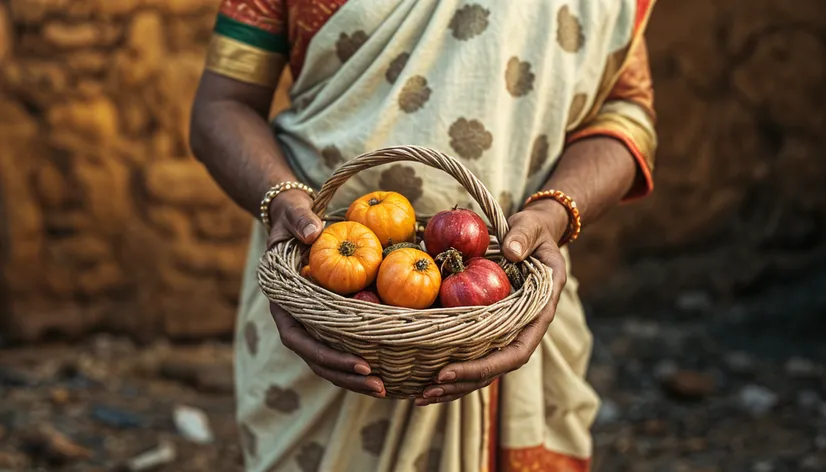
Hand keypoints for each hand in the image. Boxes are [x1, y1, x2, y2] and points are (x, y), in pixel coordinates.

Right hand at [267, 190, 385, 396]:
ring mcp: (312, 323)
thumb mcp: (295, 214)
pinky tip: (387, 370)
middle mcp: (296, 319)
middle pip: (316, 359)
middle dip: (346, 376)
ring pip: (329, 360)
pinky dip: (360, 360)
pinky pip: (342, 346)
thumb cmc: (294, 217)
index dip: (327, 356)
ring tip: (385, 389)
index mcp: (284, 302)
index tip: (360, 363)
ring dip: (354, 378)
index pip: (299, 339)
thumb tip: (314, 232)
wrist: (294, 221)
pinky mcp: (328, 321)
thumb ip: (301, 220)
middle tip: (379, 386)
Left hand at [415, 201, 567, 405]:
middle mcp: (524, 330)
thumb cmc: (534, 233)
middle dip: (462, 383)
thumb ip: (523, 237)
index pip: (516, 352)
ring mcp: (507, 332)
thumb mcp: (531, 230)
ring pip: (483, 370)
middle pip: (495, 369)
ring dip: (453, 386)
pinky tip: (422, 379)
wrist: (534, 236)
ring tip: (420, 396)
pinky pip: (472, 353)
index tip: (448, 371)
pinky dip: (450, 369)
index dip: (484, 367)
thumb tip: (512, 251)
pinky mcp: (491, 329)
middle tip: (427, 391)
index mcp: (539, 314)